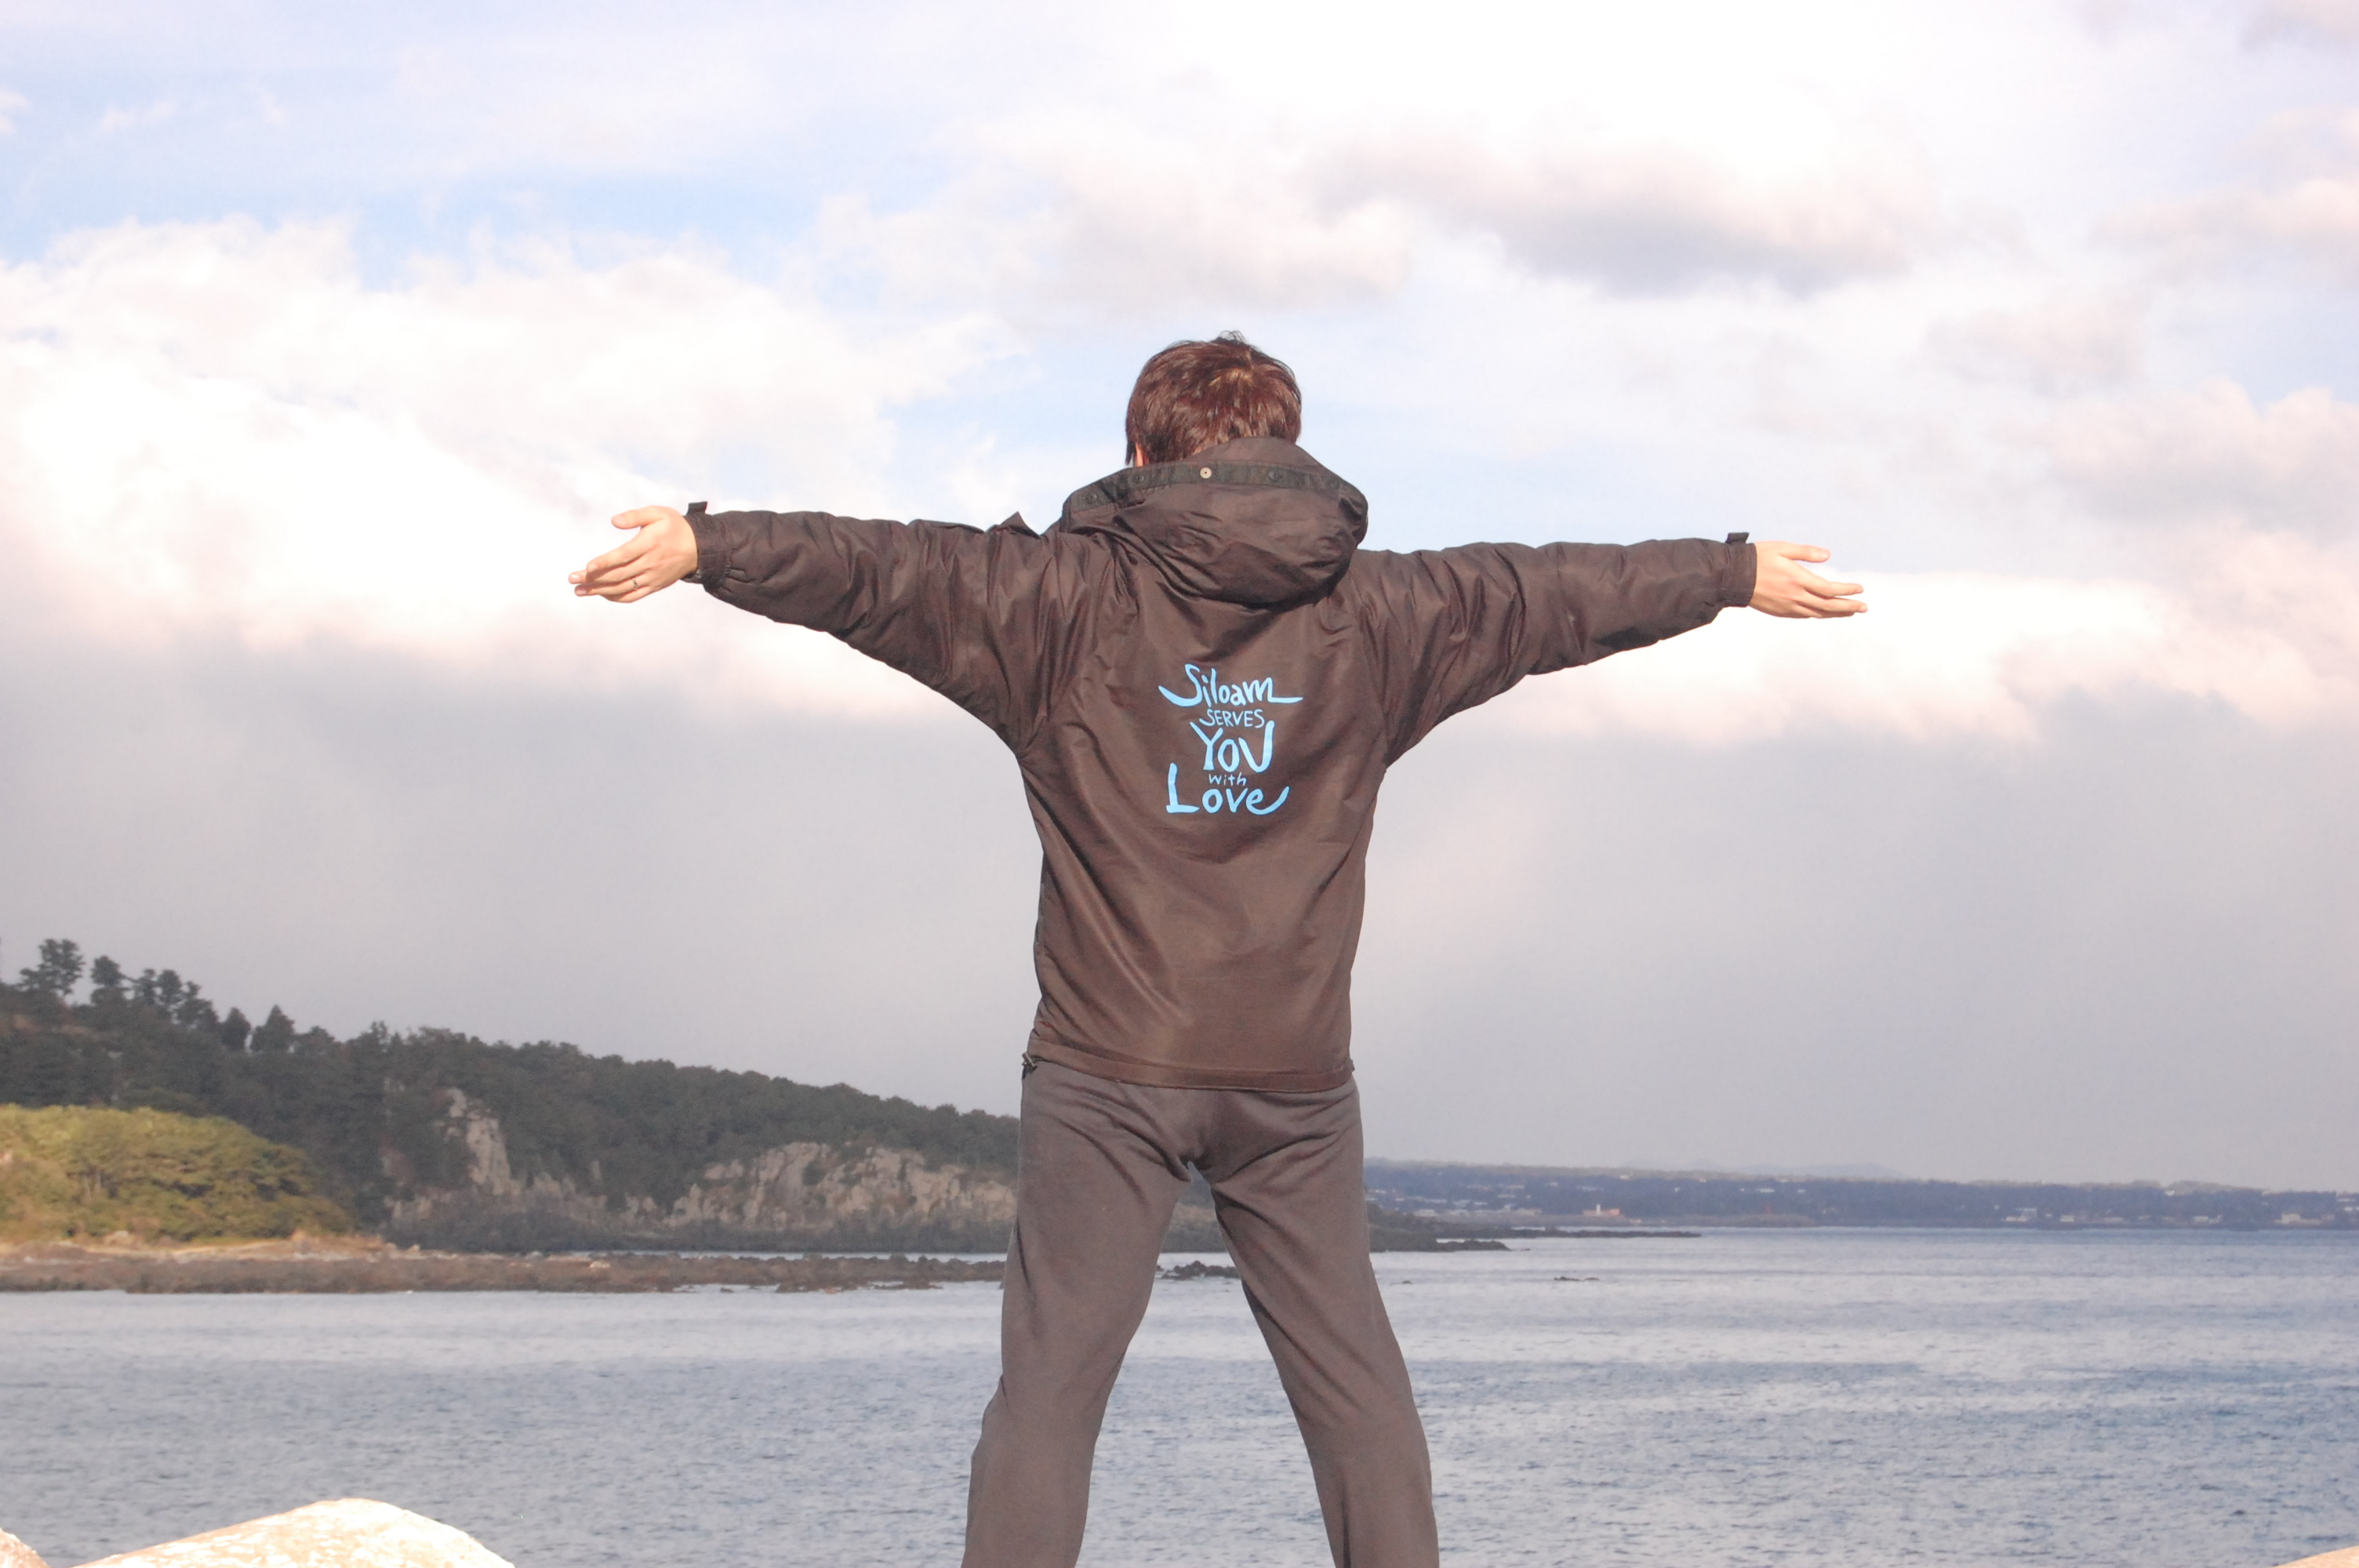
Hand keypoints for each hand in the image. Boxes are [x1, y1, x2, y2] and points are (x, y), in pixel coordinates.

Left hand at [570, 507, 699, 602]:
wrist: (698, 548)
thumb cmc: (674, 526)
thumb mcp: (658, 513)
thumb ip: (635, 516)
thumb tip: (613, 521)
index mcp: (649, 544)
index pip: (623, 556)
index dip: (605, 562)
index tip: (587, 566)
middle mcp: (650, 564)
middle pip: (618, 574)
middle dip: (593, 578)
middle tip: (572, 579)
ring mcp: (652, 577)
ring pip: (623, 588)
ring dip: (599, 590)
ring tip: (579, 591)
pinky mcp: (654, 586)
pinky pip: (633, 595)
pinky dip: (615, 597)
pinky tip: (601, 594)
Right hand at [1749, 541, 1866, 618]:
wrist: (1734, 578)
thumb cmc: (1758, 558)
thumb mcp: (1782, 548)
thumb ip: (1806, 552)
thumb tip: (1828, 555)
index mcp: (1798, 580)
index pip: (1829, 590)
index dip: (1847, 591)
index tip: (1860, 589)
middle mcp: (1795, 596)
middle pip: (1828, 606)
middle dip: (1848, 607)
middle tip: (1864, 608)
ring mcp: (1787, 607)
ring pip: (1818, 613)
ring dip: (1835, 613)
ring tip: (1849, 612)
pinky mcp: (1780, 611)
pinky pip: (1804, 615)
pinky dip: (1818, 614)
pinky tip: (1824, 612)